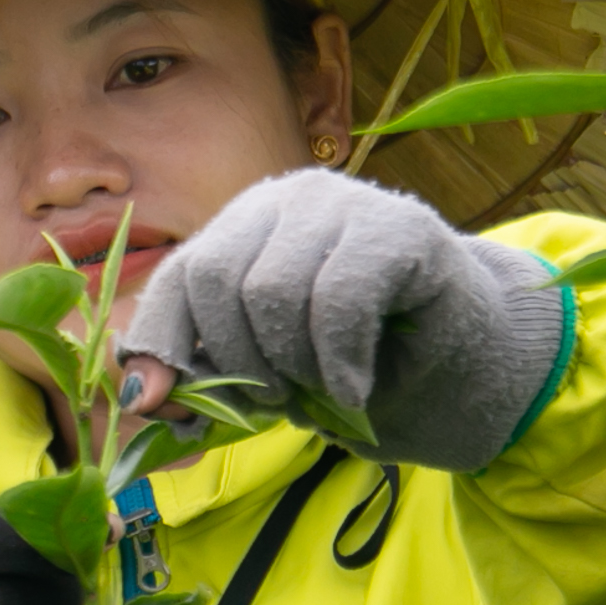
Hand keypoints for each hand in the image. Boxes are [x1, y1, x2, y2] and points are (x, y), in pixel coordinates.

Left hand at [115, 167, 566, 471]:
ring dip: (295, 368)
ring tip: (327, 389)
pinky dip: (337, 362)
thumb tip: (139, 396)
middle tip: (280, 400)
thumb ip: (204, 377)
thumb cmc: (358, 367)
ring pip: (274, 291)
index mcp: (243, 227)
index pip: (178, 276)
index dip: (161, 343)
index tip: (160, 406)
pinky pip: (339, 298)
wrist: (467, 367)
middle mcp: (287, 198)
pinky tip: (353, 389)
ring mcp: (346, 202)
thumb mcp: (266, 377)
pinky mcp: (401, 227)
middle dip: (238, 363)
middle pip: (217, 278)